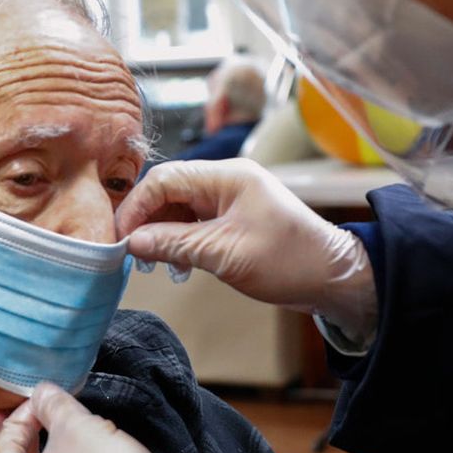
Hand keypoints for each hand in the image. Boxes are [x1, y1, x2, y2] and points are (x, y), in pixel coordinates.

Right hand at [117, 158, 375, 332]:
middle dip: (145, 220)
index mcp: (228, 176)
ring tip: (154, 262)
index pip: (164, 178)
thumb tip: (131, 242)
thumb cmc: (289, 261)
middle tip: (130, 253)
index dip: (136, 206)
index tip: (119, 237)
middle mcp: (227, 179)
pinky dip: (179, 239)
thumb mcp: (224, 254)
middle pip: (168, 189)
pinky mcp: (233, 218)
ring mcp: (230, 198)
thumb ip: (174, 244)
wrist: (333, 277)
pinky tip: (175, 263)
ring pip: (179, 206)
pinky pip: (194, 220)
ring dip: (161, 232)